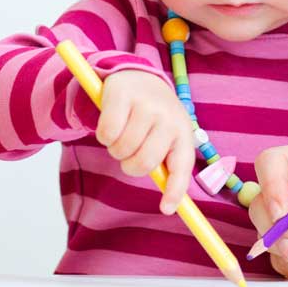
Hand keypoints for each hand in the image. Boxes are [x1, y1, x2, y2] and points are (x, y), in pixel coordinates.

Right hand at [98, 69, 193, 214]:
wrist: (140, 77)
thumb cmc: (154, 117)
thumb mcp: (167, 136)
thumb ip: (166, 164)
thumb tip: (169, 205)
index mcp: (183, 132)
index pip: (182, 166)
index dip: (175, 190)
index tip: (166, 209)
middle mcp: (169, 117)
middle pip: (144, 162)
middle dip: (130, 166)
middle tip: (128, 154)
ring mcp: (146, 105)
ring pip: (122, 149)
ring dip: (116, 149)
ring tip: (122, 134)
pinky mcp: (123, 95)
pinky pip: (107, 133)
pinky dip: (104, 135)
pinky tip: (111, 123)